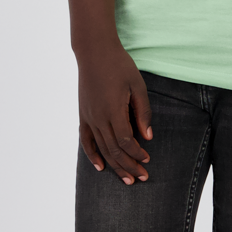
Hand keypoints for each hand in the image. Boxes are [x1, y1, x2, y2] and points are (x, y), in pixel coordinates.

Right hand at [77, 43, 152, 184]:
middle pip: (114, 150)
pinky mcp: (83, 114)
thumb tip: (148, 137)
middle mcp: (98, 117)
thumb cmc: (120, 66)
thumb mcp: (138, 86)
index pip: (125, 141)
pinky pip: (86, 139)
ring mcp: (88, 117)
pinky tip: (100, 167)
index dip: (137, 153)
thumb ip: (143, 112)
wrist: (94, 52)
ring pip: (101, 148)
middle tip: (142, 178)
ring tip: (127, 179)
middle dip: (129, 166)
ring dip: (114, 165)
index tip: (148, 159)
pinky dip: (92, 154)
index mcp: (113, 110)